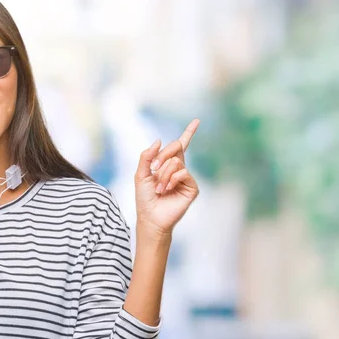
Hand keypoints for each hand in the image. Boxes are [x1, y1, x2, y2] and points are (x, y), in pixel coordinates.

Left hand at [134, 119, 200, 241]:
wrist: (150, 217)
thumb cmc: (145, 198)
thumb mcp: (140, 174)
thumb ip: (147, 156)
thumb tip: (159, 140)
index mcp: (167, 164)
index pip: (180, 146)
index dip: (189, 132)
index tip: (197, 121)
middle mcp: (179, 169)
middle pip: (176, 147)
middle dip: (162, 156)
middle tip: (154, 169)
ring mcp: (186, 178)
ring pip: (176, 161)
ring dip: (163, 174)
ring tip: (159, 188)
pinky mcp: (192, 187)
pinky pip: (183, 172)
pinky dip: (171, 179)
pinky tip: (166, 189)